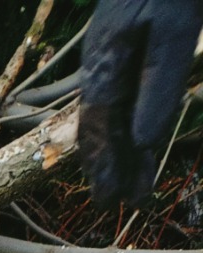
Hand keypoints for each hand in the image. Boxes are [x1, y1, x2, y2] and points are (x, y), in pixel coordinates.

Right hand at [80, 0, 201, 204]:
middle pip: (103, 121)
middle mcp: (105, 58)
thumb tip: (144, 141)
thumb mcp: (175, 32)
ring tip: (135, 175)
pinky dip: (132, 115)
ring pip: (116, 107)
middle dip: (112, 161)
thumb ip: (158, 85)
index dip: (104, 164)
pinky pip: (126, 88)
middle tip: (123, 199)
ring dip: (125, 143)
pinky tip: (138, 130)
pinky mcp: (133, 37)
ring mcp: (117, 47)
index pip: (99, 126)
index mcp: (108, 60)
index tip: (110, 197)